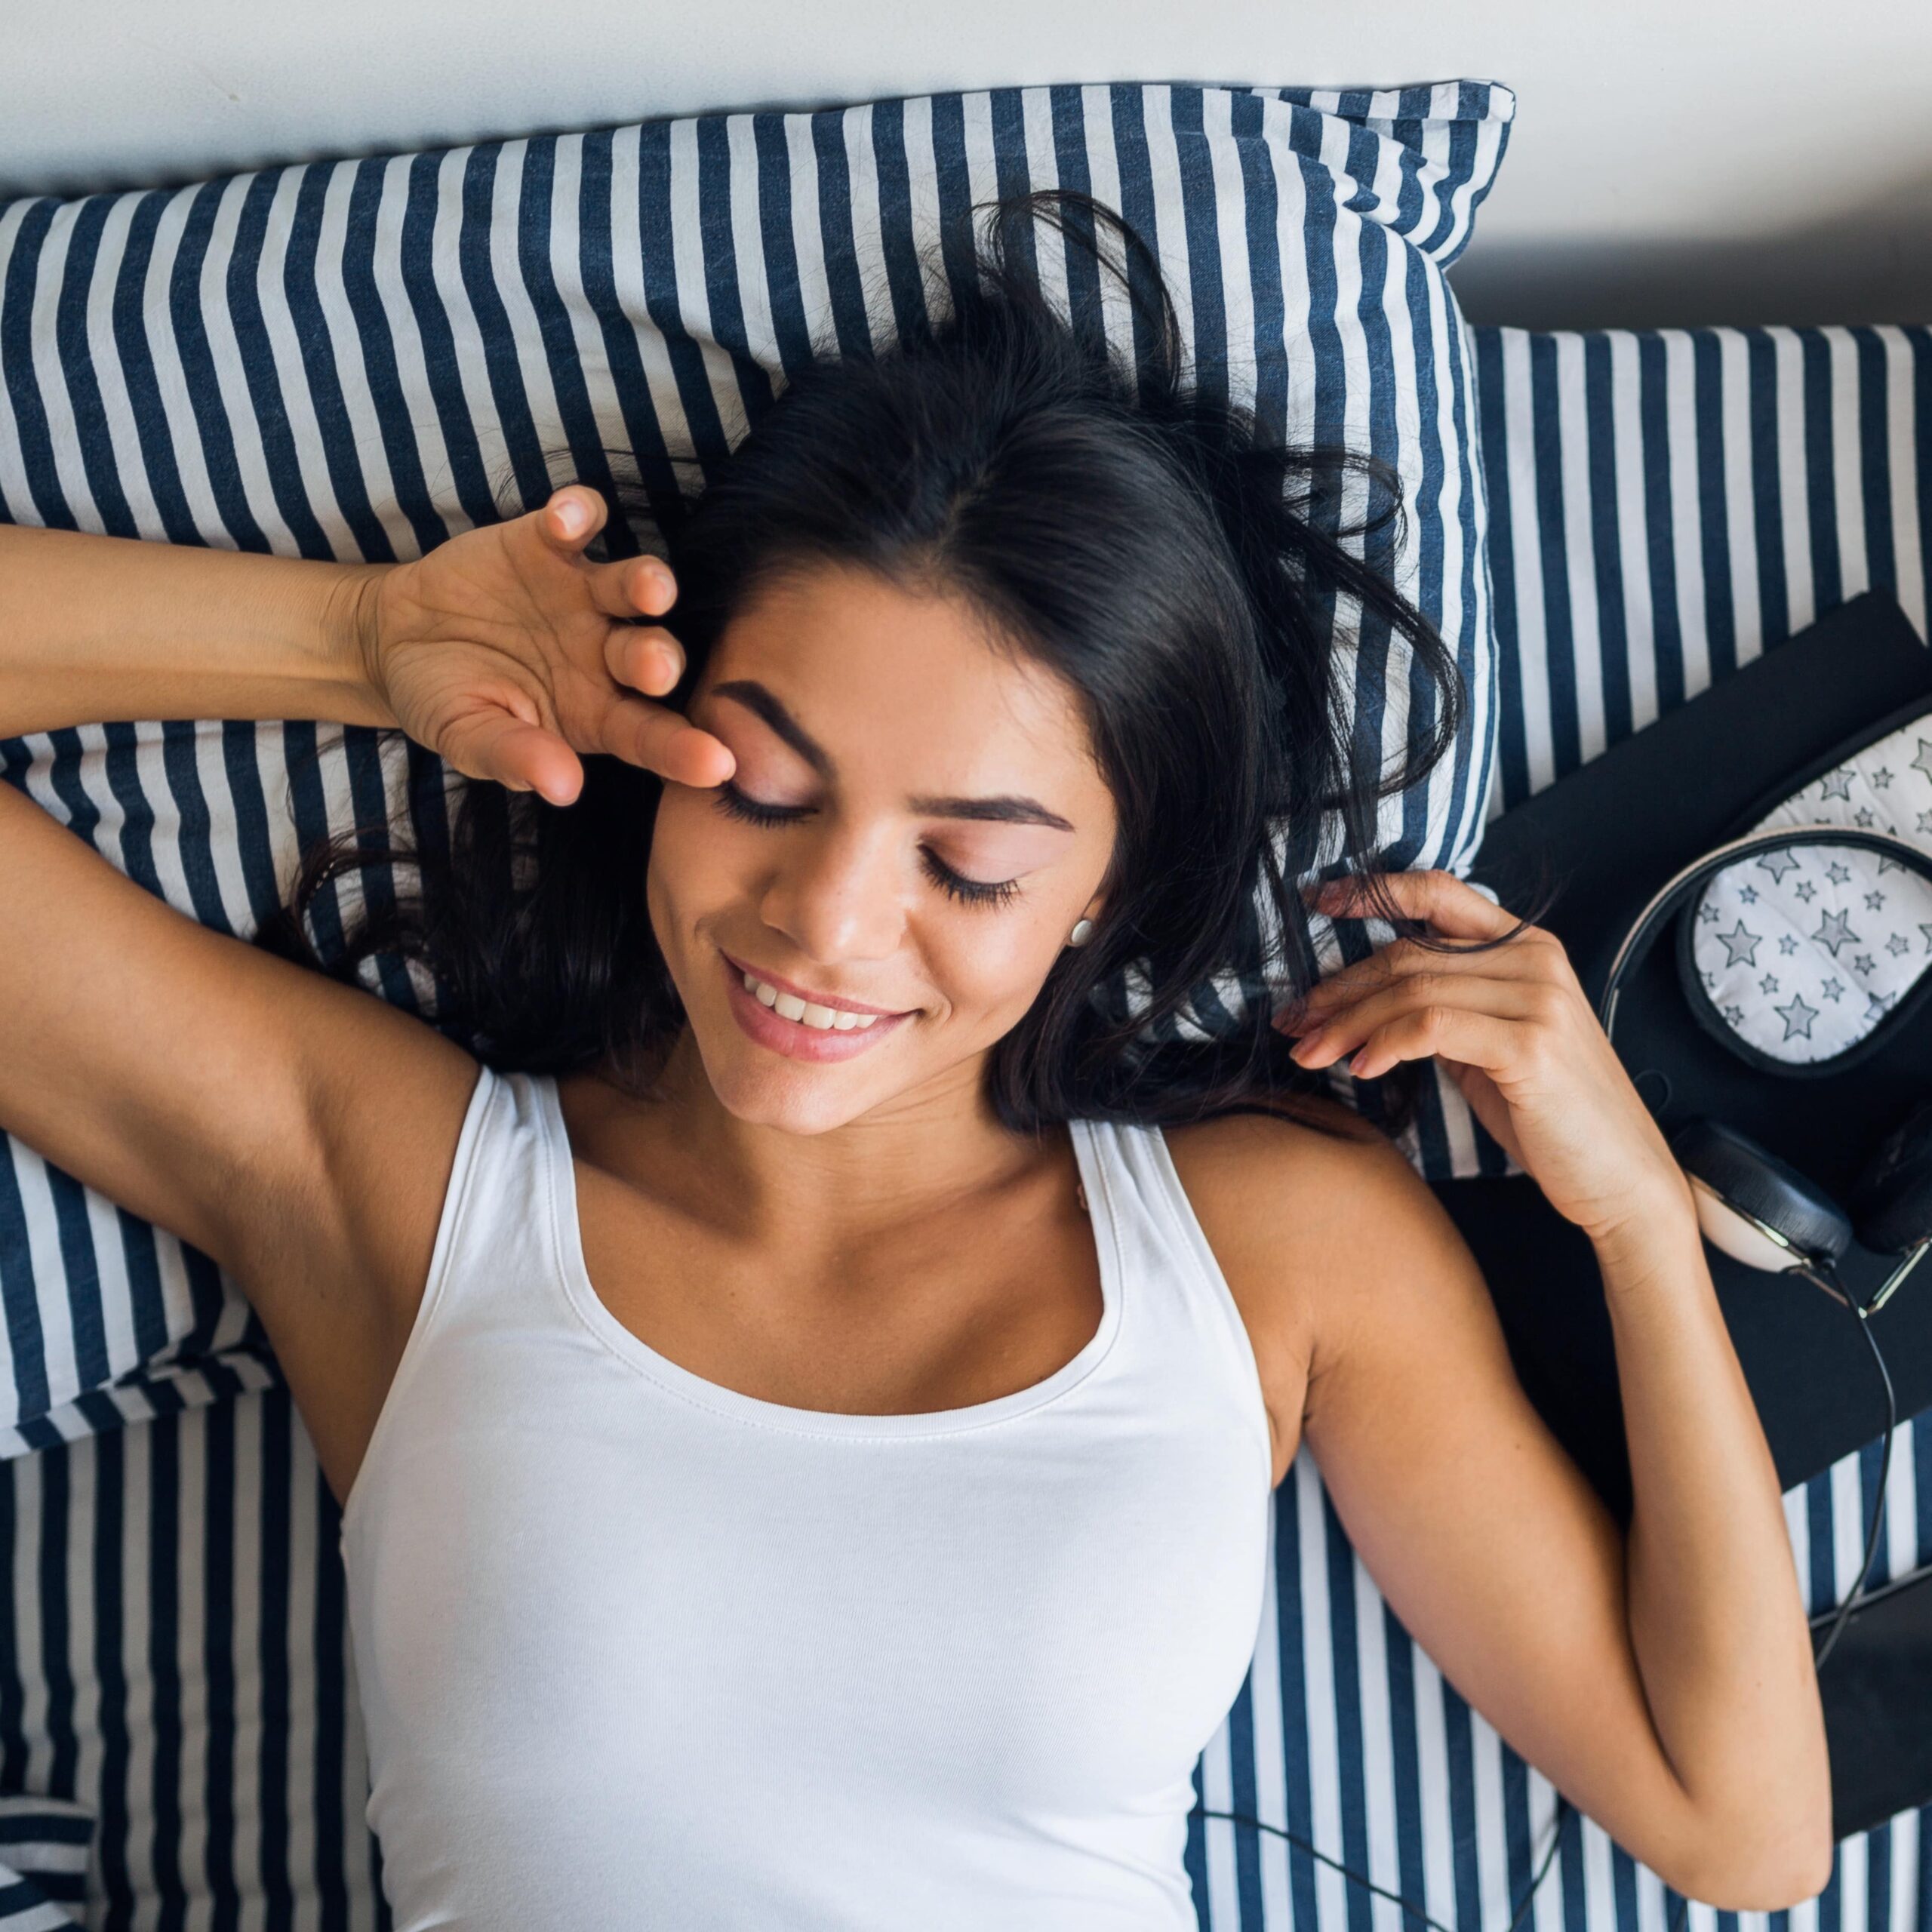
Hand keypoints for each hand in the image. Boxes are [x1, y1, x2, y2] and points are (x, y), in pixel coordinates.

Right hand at [345, 485, 735, 805]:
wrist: (396, 639)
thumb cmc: (446, 700)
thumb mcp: (467, 736)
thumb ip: (514, 757)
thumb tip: (563, 788)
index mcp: (596, 715)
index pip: (650, 734)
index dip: (684, 749)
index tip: (719, 764)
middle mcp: (604, 654)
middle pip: (652, 656)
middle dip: (658, 659)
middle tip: (657, 667)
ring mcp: (582, 595)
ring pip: (632, 585)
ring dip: (646, 583)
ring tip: (649, 589)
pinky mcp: (548, 544)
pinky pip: (574, 523)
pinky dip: (576, 515)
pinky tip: (564, 520)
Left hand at [1277, 870, 1693, 1246]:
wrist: (1620, 1177)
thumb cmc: (1550, 1115)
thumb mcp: (1491, 1047)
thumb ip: (1446, 1010)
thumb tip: (1369, 1002)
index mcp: (1527, 948)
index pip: (1439, 893)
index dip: (1373, 891)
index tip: (1318, 901)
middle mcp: (1535, 960)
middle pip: (1409, 954)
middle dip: (1338, 989)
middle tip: (1293, 1020)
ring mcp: (1537, 999)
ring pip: (1412, 989)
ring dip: (1347, 1023)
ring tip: (1309, 1052)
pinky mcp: (1530, 1045)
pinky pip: (1431, 1027)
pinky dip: (1384, 1044)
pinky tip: (1361, 1067)